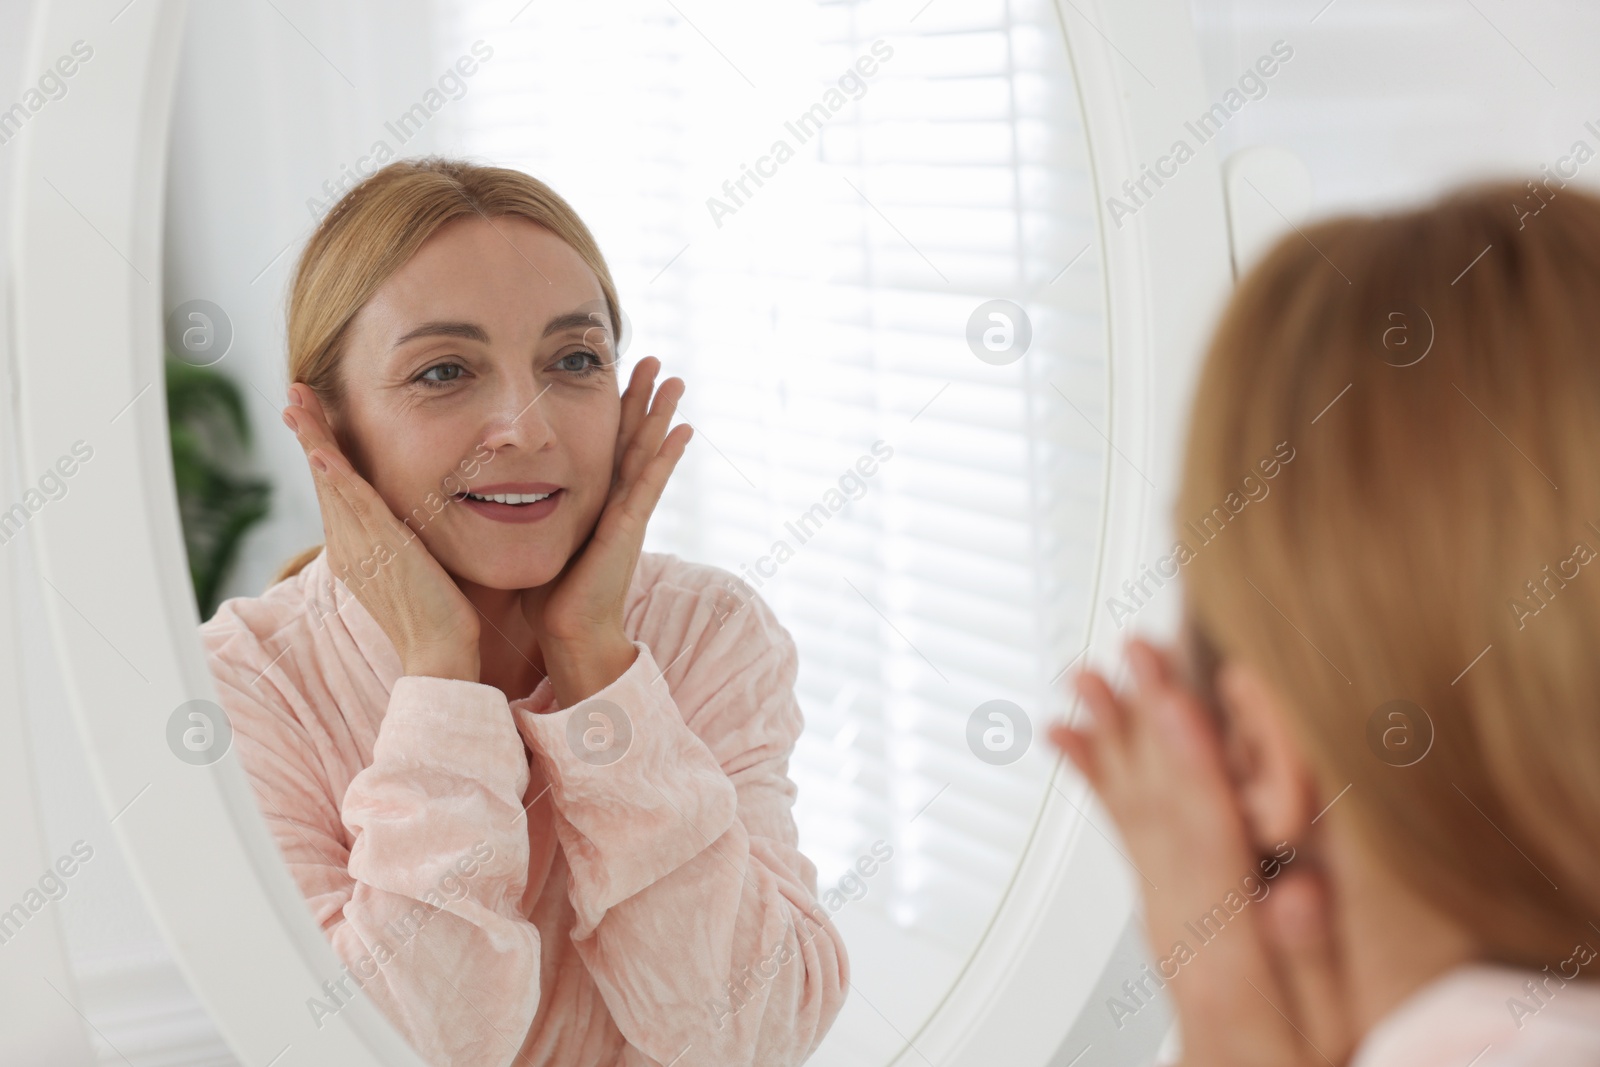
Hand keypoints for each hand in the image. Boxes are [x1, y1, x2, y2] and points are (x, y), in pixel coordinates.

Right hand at [282, 384, 481, 681]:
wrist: (441, 653)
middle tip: (295, 393)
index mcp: (354, 548)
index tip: (313, 416)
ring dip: (314, 439)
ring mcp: (359, 548)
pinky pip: (354, 506)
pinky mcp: (379, 551)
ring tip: (298, 402)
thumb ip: (408, 539)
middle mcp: (347, 545)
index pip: (336, 488)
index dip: (323, 449)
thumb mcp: (417, 565)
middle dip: (310, 432)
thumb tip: (415, 520)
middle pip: (325, 477)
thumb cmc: (440, 616)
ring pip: (331, 483)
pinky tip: (322, 451)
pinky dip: (337, 476)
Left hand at [517, 357, 692, 706]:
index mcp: (593, 501)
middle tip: (652, 360)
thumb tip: (485, 485)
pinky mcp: (629, 530)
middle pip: (630, 438)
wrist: (569, 634)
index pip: (603, 444)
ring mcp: (627, 515)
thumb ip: (522, 509)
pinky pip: (651, 485)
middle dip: (641, 399)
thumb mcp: (533, 536)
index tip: (615, 373)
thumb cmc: (548, 594)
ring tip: (675, 381)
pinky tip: (684, 432)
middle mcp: (615, 503)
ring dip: (662, 416)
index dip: (612, 410)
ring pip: (646, 453)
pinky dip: (668, 458)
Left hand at [1047, 639, 1350, 1066]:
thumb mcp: (1325, 1028)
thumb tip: (1300, 893)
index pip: (1208, 839)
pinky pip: (1117, 824)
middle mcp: (1178, 917)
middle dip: (1147, 721)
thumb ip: (1312, 959)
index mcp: (1225, 945)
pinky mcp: (1156, 898)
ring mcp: (1159, 904)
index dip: (1194, 767)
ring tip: (1091, 673)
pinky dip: (1091, 772)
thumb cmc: (1294, 1058)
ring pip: (1131, 803)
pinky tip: (1066, 733)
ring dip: (1112, 731)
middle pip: (1160, 804)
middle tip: (1135, 654)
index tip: (1176, 704)